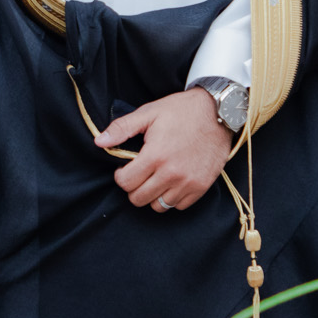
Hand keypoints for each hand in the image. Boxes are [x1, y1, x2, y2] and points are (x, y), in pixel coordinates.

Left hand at [95, 89, 234, 211]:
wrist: (219, 112)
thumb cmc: (182, 110)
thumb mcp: (149, 113)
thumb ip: (122, 128)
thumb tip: (99, 141)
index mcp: (155, 156)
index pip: (126, 183)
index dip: (121, 176)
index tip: (125, 169)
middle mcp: (172, 173)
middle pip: (139, 199)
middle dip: (134, 188)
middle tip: (138, 175)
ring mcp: (188, 182)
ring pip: (159, 206)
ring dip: (153, 195)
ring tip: (155, 179)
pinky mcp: (202, 186)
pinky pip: (179, 205)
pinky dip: (172, 197)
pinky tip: (171, 182)